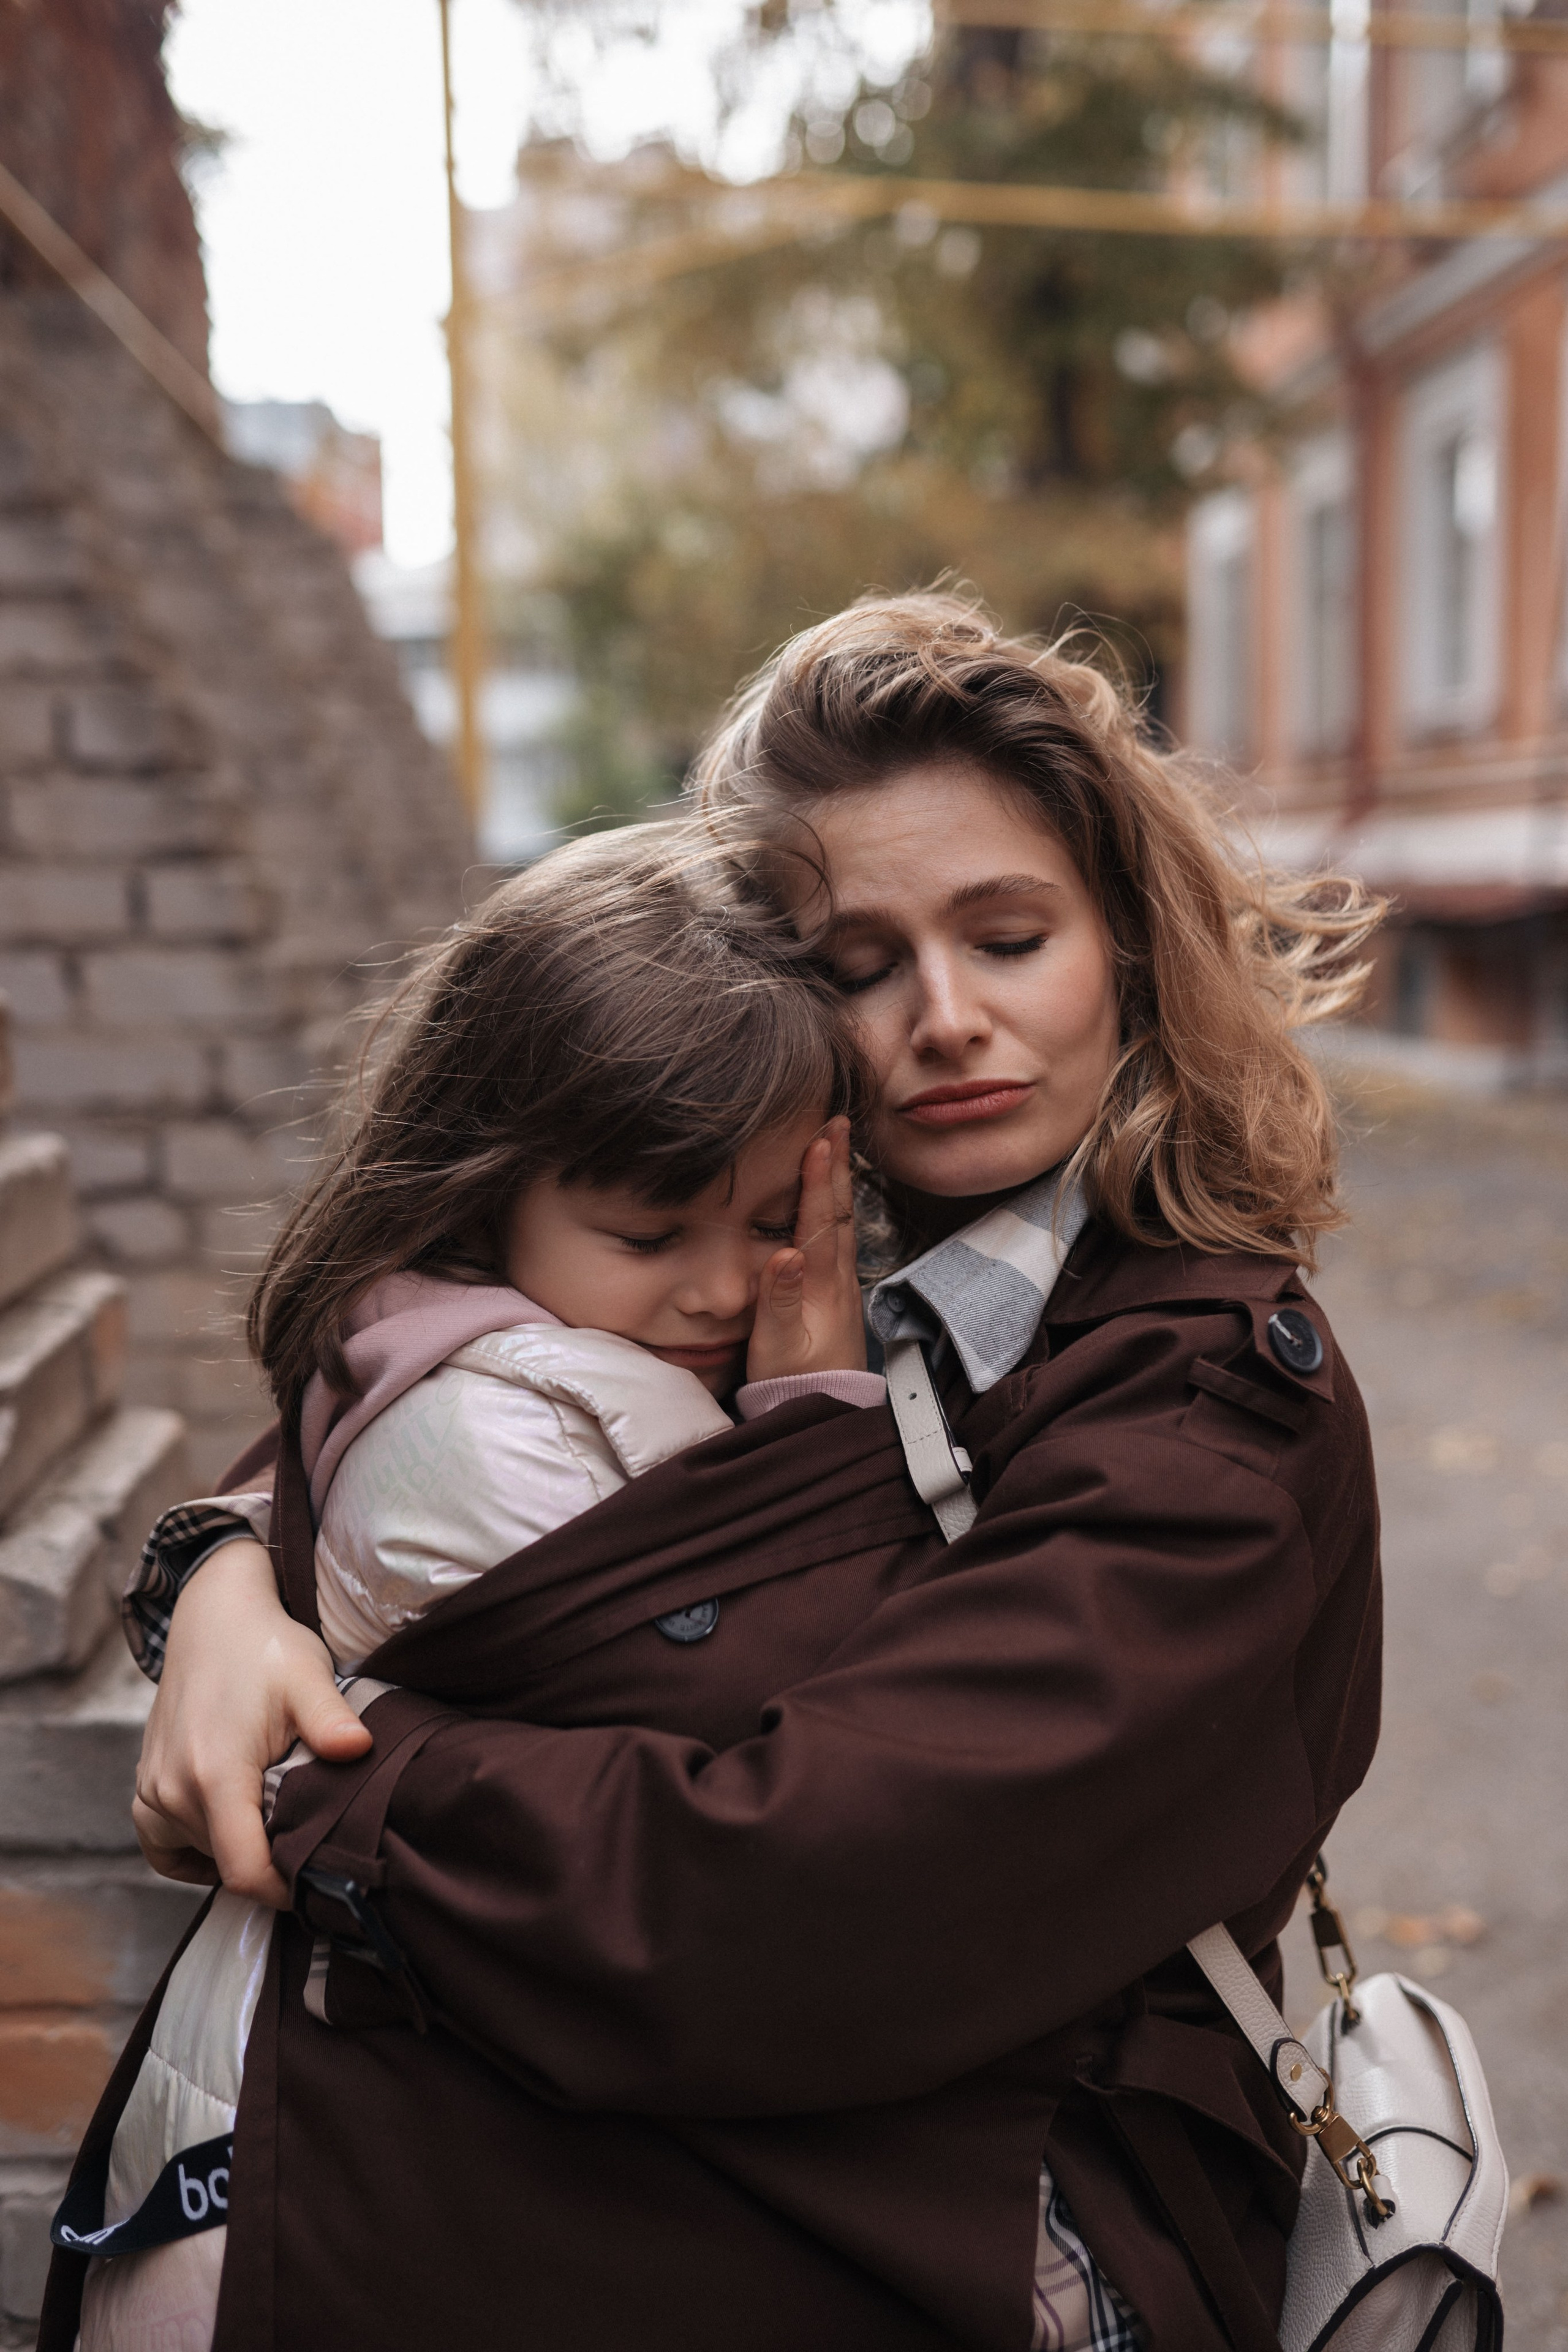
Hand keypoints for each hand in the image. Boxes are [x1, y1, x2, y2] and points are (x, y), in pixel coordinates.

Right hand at [132, 1539, 371, 1907]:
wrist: (215, 1619)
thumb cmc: (266, 1649)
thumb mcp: (309, 1677)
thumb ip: (331, 1720)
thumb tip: (361, 1749)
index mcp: (215, 1773)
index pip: (243, 1869)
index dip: (281, 1890)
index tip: (316, 1884)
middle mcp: (173, 1789)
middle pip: (226, 1862)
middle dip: (269, 1864)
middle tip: (310, 1841)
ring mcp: (152, 1788)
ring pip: (199, 1853)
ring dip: (236, 1850)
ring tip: (277, 1823)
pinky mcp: (145, 1784)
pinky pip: (160, 1844)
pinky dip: (191, 1849)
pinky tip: (227, 1833)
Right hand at [747, 1116, 865, 1382]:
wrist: (824, 1413)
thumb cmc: (793, 1383)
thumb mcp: (776, 1346)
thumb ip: (778, 1301)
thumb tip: (785, 1252)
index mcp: (820, 1284)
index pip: (820, 1221)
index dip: (819, 1179)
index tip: (821, 1138)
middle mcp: (837, 1279)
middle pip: (839, 1211)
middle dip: (837, 1165)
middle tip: (838, 1120)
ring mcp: (842, 1286)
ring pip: (843, 1222)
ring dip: (840, 1181)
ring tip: (839, 1146)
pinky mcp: (838, 1296)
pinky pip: (840, 1238)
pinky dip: (837, 1208)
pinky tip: (835, 1200)